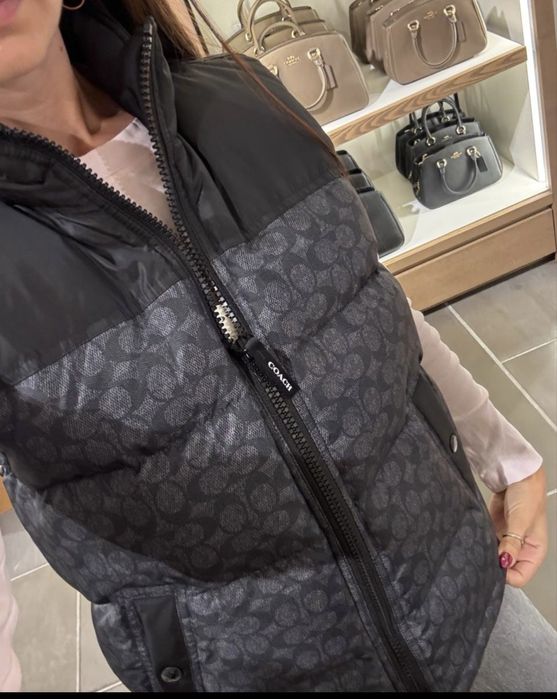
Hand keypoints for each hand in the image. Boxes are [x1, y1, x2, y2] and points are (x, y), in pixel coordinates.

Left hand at [488, 466, 547, 586]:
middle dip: (493, 565)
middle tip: (481, 558)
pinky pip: (486, 543)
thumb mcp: (521, 521)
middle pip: (505, 569)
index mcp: (534, 552)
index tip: (492, 566)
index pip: (520, 576)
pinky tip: (474, 539)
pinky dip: (481, 543)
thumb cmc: (527, 494)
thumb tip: (504, 562)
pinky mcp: (495, 531)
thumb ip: (512, 543)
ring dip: (486, 554)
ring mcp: (506, 540)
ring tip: (477, 548)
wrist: (515, 475)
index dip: (506, 575)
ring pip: (494, 557)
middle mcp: (521, 549)